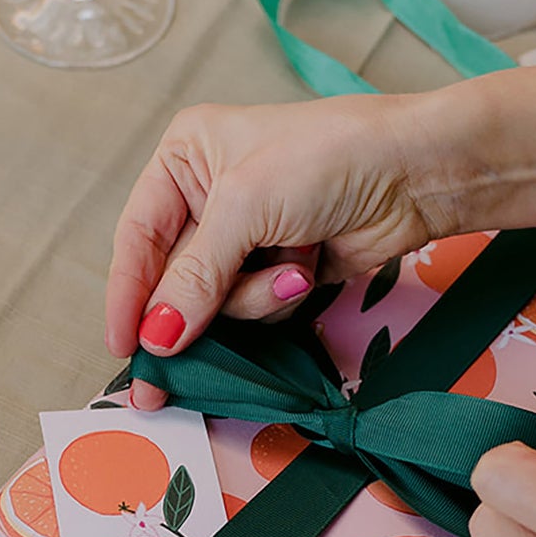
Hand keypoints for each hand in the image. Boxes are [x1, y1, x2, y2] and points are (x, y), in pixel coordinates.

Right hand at [105, 55, 535, 408]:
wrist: (414, 173)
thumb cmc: (326, 160)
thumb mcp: (245, 209)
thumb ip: (196, 276)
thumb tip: (157, 336)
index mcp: (184, 159)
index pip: (137, 238)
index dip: (127, 296)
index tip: (121, 348)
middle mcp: (209, 197)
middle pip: (176, 280)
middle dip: (192, 312)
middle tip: (166, 377)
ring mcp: (251, 237)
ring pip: (220, 302)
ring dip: (254, 299)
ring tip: (294, 270)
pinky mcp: (286, 267)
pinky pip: (260, 308)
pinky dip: (280, 299)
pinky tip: (309, 270)